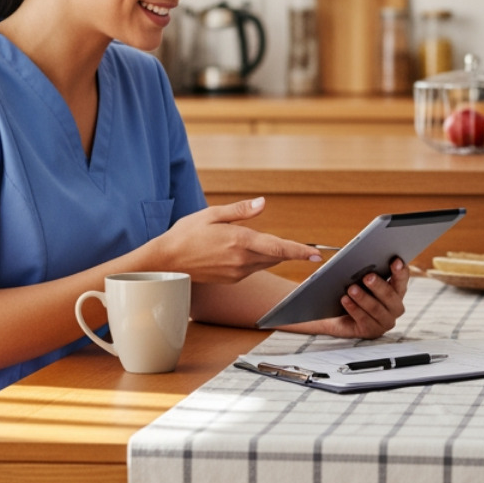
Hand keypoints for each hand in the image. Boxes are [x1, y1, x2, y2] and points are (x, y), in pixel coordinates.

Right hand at [155, 197, 320, 284]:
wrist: (166, 262)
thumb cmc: (186, 234)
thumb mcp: (212, 214)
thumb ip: (240, 211)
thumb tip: (262, 203)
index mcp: (240, 241)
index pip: (278, 247)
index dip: (300, 251)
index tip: (317, 254)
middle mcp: (242, 260)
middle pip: (276, 255)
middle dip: (288, 249)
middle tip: (302, 247)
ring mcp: (237, 272)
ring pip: (266, 262)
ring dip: (272, 254)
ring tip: (264, 243)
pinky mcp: (232, 279)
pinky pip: (253, 268)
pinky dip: (256, 259)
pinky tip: (243, 251)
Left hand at [299, 257, 410, 339]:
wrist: (335, 315)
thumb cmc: (350, 293)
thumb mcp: (358, 279)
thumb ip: (363, 268)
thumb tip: (349, 257)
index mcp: (396, 290)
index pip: (402, 279)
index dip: (400, 270)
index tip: (395, 260)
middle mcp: (395, 307)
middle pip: (391, 296)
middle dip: (379, 286)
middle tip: (367, 277)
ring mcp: (385, 321)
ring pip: (377, 309)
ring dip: (364, 298)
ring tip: (351, 289)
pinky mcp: (371, 331)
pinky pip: (365, 320)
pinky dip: (355, 309)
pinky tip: (346, 300)